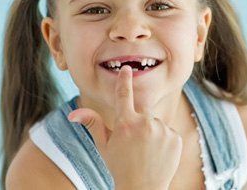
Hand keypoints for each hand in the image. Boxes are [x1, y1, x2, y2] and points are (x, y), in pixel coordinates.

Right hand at [68, 65, 181, 189]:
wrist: (142, 189)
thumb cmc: (119, 166)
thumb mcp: (103, 145)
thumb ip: (92, 123)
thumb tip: (71, 113)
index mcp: (124, 122)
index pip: (123, 93)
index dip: (124, 79)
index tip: (126, 68)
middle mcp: (144, 123)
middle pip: (142, 112)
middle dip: (139, 122)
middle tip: (136, 142)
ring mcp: (161, 129)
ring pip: (156, 122)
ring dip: (151, 131)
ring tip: (147, 150)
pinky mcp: (174, 137)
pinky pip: (168, 131)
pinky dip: (164, 139)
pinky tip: (158, 153)